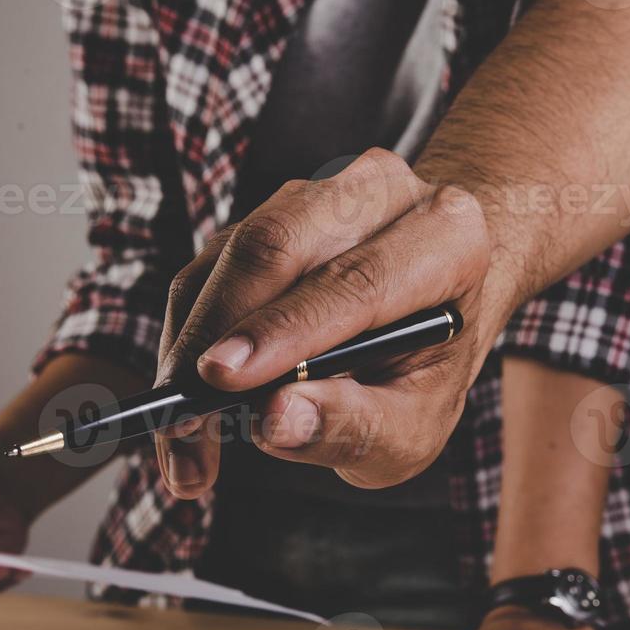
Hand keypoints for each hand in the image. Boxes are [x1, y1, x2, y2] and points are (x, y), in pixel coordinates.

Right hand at [154, 148, 495, 496]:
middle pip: (278, 244)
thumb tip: (276, 421)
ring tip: (181, 437)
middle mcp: (382, 195)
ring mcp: (319, 192)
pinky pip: (208, 266)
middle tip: (180, 421)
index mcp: (449, 239)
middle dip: (215, 334)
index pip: (358, 279)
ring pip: (231, 252)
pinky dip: (187, 338)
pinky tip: (187, 403)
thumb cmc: (427, 373)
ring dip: (191, 345)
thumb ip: (355, 429)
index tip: (220, 380)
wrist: (435, 311)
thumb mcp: (412, 429)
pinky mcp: (266, 212)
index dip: (284, 328)